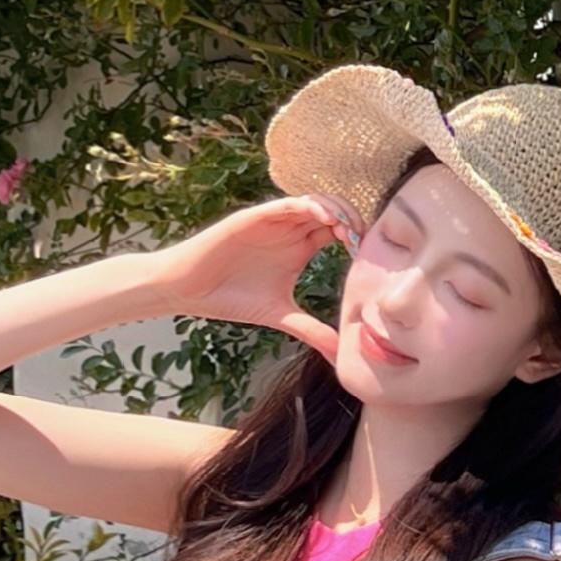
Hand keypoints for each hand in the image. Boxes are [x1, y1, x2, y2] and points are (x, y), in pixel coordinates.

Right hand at [142, 195, 346, 360]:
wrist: (188, 289)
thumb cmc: (230, 298)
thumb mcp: (279, 315)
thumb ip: (311, 330)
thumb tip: (338, 357)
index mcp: (300, 248)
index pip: (339, 232)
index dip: (358, 239)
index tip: (372, 258)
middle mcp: (290, 230)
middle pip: (333, 213)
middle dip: (353, 222)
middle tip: (365, 241)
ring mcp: (273, 221)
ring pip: (314, 203)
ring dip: (335, 210)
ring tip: (348, 229)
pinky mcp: (254, 217)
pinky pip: (286, 204)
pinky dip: (307, 206)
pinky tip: (323, 219)